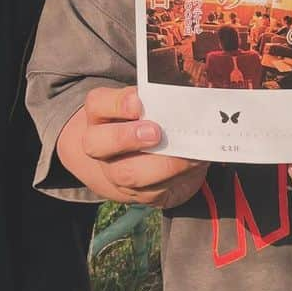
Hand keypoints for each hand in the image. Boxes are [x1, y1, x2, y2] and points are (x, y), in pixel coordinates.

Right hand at [68, 87, 208, 209]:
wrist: (147, 159)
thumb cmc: (152, 119)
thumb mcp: (150, 104)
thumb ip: (158, 98)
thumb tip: (180, 96)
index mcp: (100, 114)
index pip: (97, 104)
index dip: (117, 103)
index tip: (138, 102)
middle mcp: (101, 145)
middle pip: (97, 144)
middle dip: (126, 138)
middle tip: (155, 132)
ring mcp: (116, 174)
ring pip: (127, 174)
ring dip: (161, 164)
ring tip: (186, 152)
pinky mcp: (140, 194)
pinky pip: (155, 191)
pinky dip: (178, 176)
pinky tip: (194, 164)